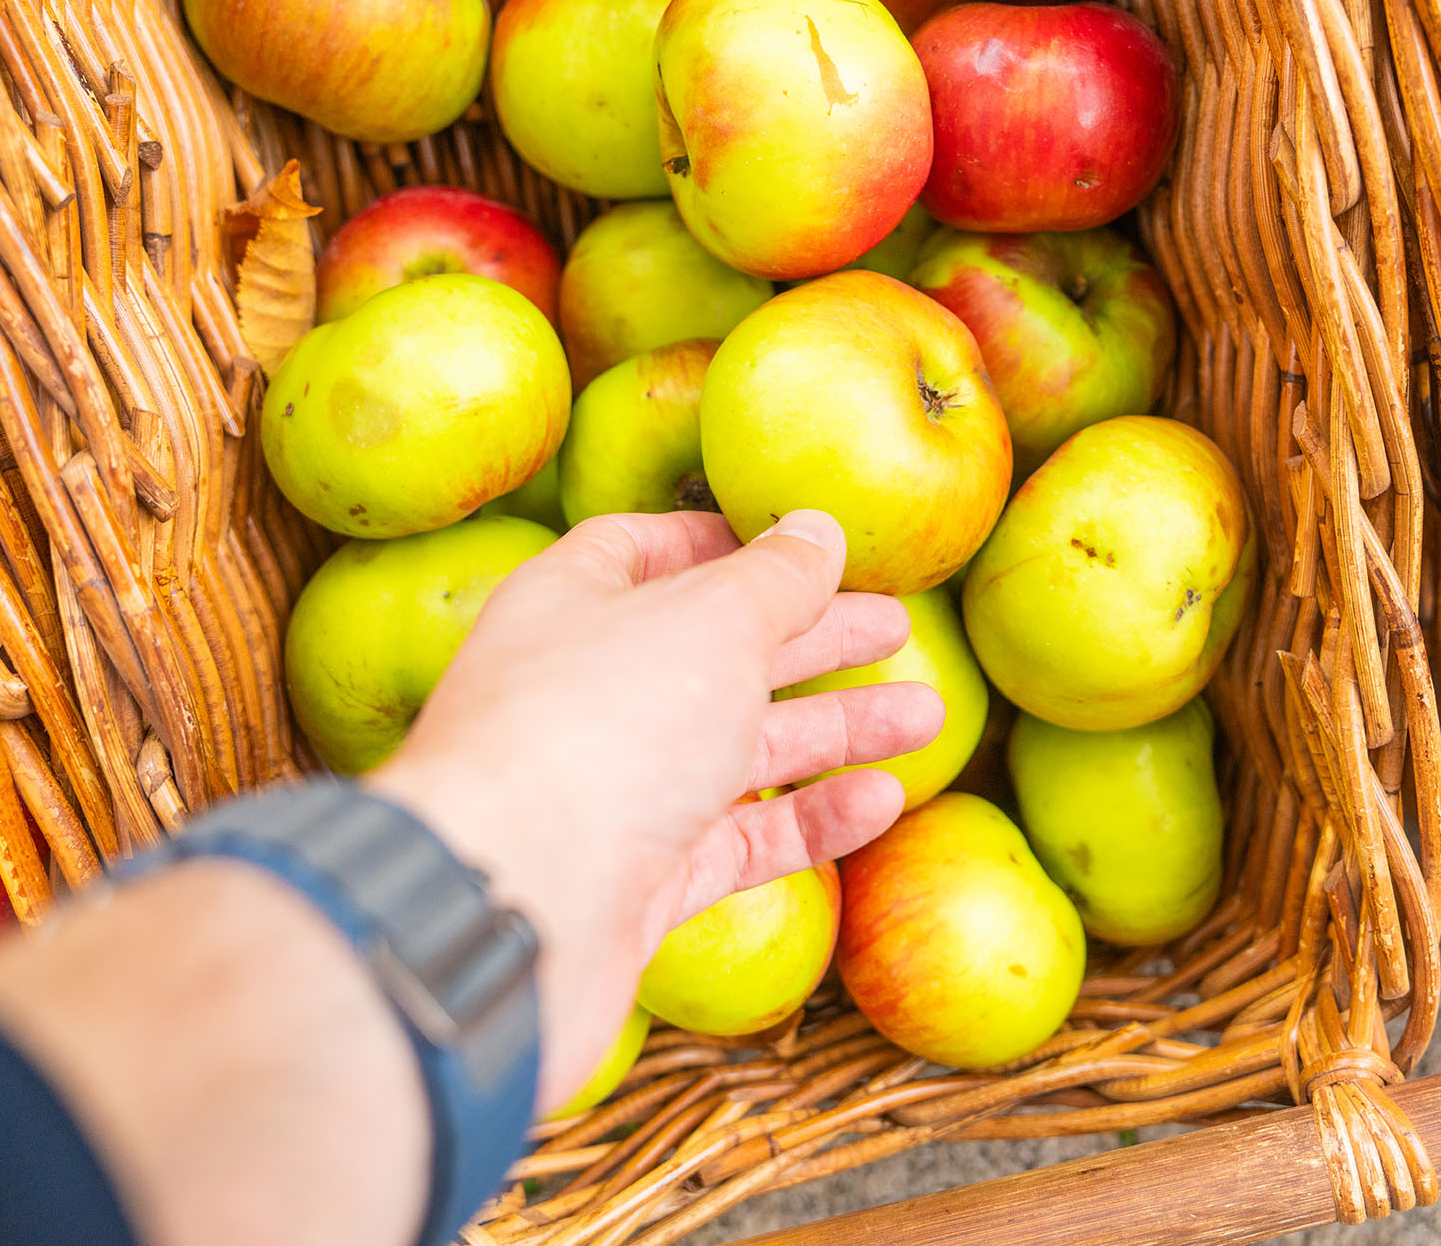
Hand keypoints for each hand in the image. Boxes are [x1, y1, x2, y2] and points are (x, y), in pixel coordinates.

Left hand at [365, 509, 943, 1108]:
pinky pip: (739, 839)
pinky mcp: (639, 882)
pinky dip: (811, 818)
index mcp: (571, 605)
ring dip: (833, 729)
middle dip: (808, 639)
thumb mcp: (709, 623)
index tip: (806, 547)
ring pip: (737, 750)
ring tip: (926, 717)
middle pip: (710, 652)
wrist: (514, 912)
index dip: (726, 545)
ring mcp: (612, 793)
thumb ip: (774, 579)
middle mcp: (585, 693)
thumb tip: (816, 528)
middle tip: (898, 627)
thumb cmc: (599, 731)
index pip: (643, 552)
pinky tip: (882, 800)